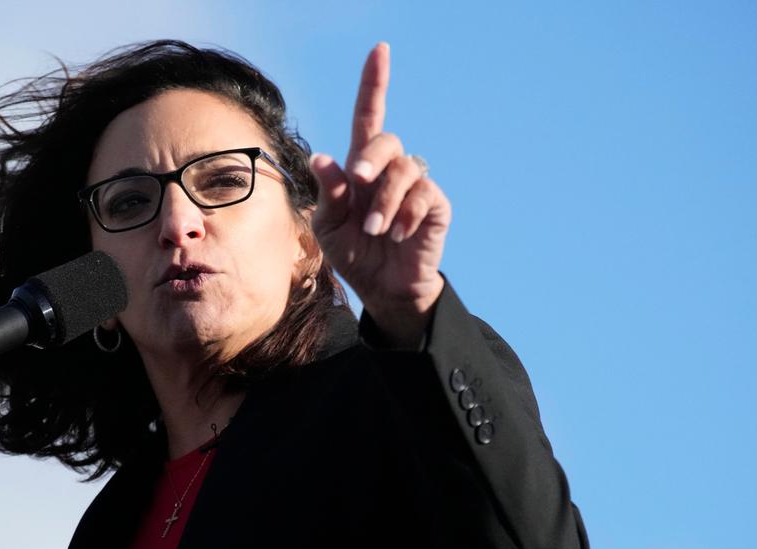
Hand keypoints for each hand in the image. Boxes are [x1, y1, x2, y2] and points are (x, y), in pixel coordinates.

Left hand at [309, 42, 450, 346]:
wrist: (382, 289)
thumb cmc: (353, 253)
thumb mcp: (329, 226)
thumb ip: (329, 193)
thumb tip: (321, 157)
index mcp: (360, 169)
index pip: (368, 118)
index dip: (374, 84)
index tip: (380, 51)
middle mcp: (389, 171)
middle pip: (386, 140)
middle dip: (370, 157)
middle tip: (358, 181)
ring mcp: (416, 186)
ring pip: (403, 170)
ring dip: (384, 201)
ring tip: (375, 230)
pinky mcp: (435, 206)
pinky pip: (424, 195)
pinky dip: (405, 215)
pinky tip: (397, 234)